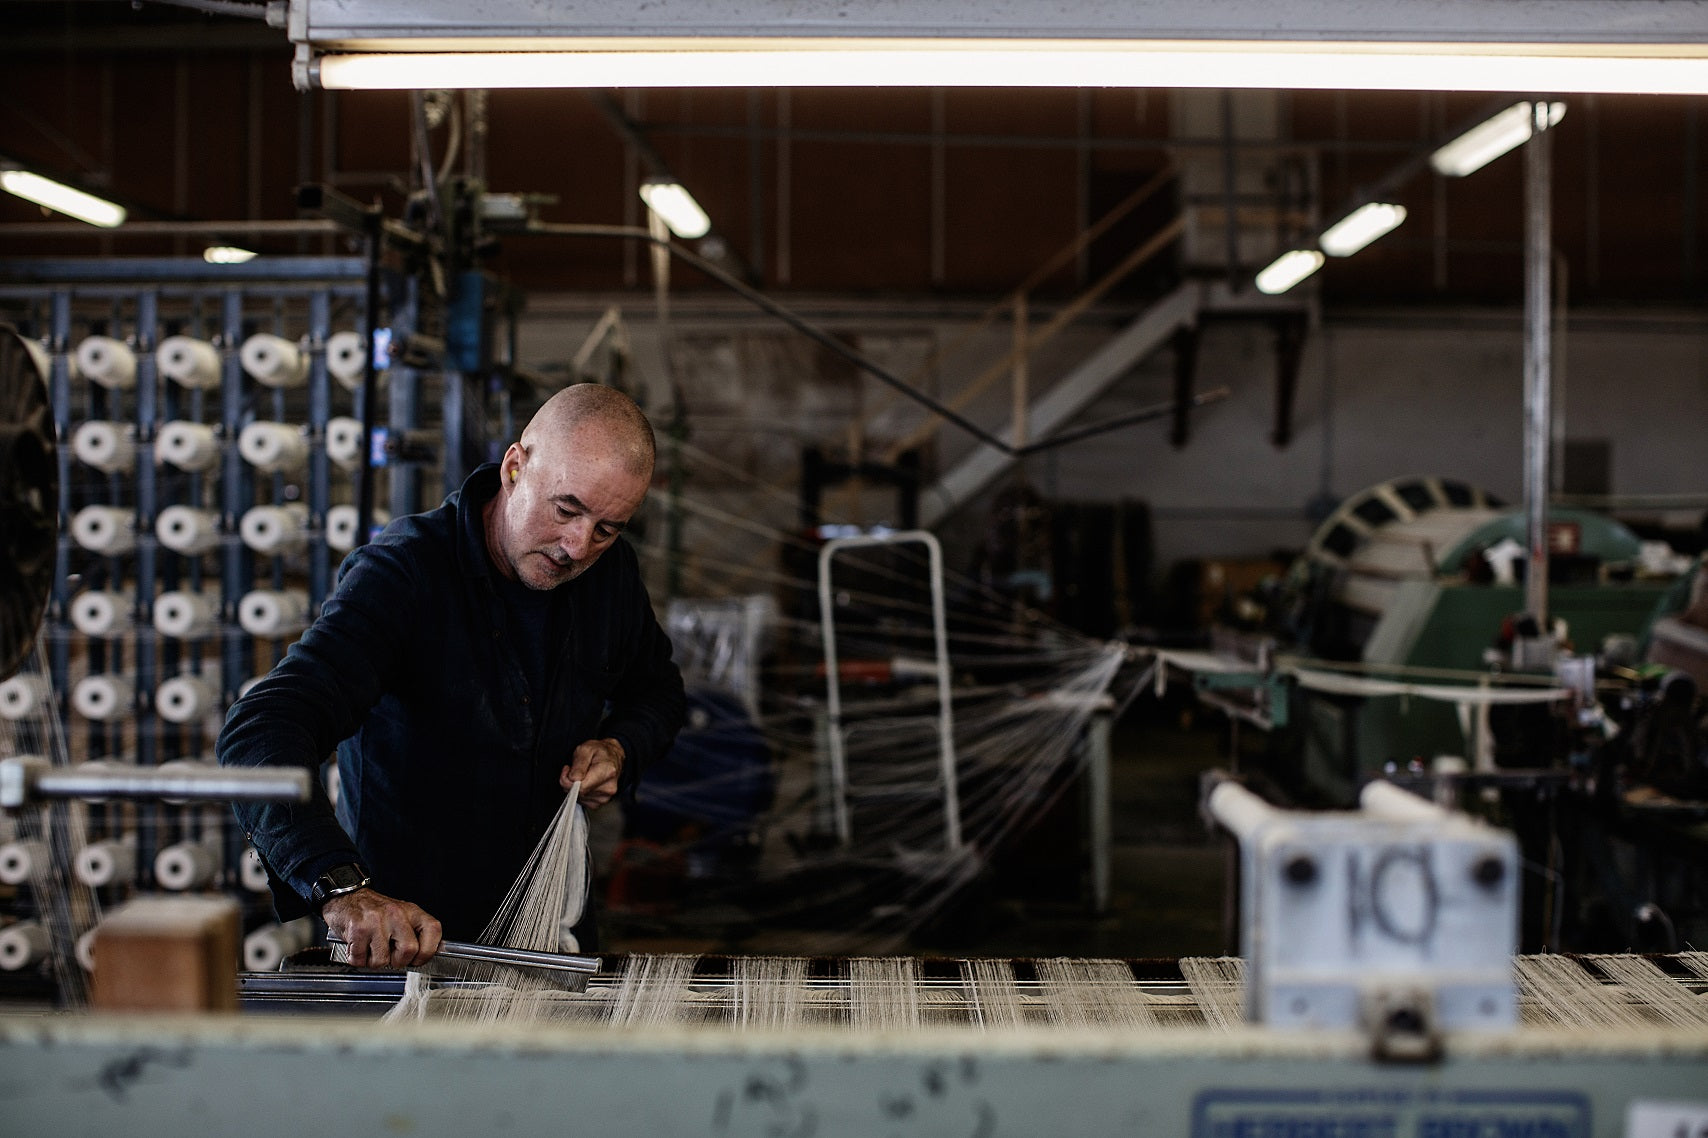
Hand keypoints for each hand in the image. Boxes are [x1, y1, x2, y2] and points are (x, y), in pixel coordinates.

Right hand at [321, 888, 442, 967]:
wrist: (347, 897)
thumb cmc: (374, 911)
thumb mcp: (401, 916)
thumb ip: (414, 933)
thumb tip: (426, 956)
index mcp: (411, 911)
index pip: (433, 931)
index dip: (427, 952)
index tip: (417, 959)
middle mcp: (396, 914)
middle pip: (409, 950)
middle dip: (397, 961)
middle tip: (389, 956)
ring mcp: (377, 920)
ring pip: (382, 960)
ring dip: (374, 961)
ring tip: (371, 948)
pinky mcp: (358, 929)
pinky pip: (361, 959)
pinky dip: (357, 958)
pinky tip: (359, 946)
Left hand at [560, 737, 623, 806]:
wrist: (612, 756)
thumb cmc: (600, 752)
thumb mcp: (585, 749)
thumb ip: (578, 764)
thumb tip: (572, 779)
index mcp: (606, 772)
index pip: (581, 787)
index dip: (568, 779)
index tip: (568, 769)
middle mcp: (608, 787)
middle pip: (578, 793)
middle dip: (570, 783)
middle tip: (574, 771)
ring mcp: (606, 796)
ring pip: (578, 798)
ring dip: (575, 788)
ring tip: (582, 775)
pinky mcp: (601, 802)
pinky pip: (582, 802)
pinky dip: (580, 793)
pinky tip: (585, 783)